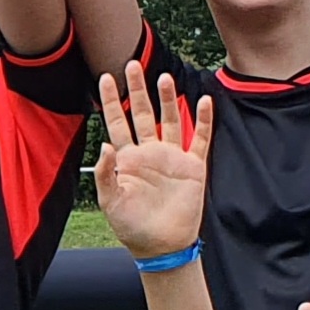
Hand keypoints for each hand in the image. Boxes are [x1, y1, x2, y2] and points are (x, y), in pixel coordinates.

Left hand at [92, 64, 211, 263]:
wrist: (162, 246)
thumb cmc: (132, 227)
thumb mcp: (111, 202)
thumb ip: (105, 173)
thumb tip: (104, 144)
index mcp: (127, 159)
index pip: (117, 122)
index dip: (111, 101)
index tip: (105, 77)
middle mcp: (149, 152)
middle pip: (143, 113)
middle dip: (138, 89)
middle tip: (132, 63)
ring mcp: (172, 158)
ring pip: (170, 120)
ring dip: (167, 99)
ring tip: (165, 78)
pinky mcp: (193, 166)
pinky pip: (199, 139)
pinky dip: (202, 120)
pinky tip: (204, 102)